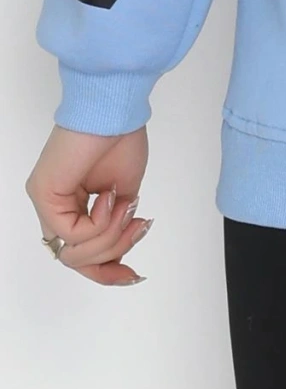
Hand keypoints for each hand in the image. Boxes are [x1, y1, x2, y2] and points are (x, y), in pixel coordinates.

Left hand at [25, 124, 152, 285]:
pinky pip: (72, 234)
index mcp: (71, 206)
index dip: (107, 271)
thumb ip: (117, 226)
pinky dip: (99, 222)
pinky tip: (109, 198)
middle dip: (114, 253)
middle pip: (77, 260)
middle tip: (138, 229)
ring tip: (126, 209)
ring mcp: (46, 203)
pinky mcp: (43, 195)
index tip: (134, 276)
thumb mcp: (125, 198)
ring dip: (110, 237)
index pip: (81, 254)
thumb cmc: (121, 141)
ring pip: (73, 254)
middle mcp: (54, 208)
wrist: (114, 112)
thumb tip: (120, 254)